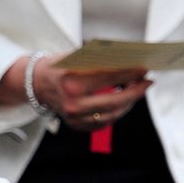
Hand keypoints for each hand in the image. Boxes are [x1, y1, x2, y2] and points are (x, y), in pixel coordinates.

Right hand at [34, 52, 151, 130]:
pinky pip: (104, 122)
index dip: (129, 73)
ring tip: (137, 90)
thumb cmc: (59, 66)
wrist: (36, 84)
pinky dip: (117, 111)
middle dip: (135, 91)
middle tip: (147, 82)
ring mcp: (74, 118)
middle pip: (114, 101)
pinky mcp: (76, 125)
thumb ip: (101, 60)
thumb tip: (129, 61)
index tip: (144, 69)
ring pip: (112, 114)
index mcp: (72, 81)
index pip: (109, 77)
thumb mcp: (77, 57)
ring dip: (128, 102)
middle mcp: (72, 103)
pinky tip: (124, 100)